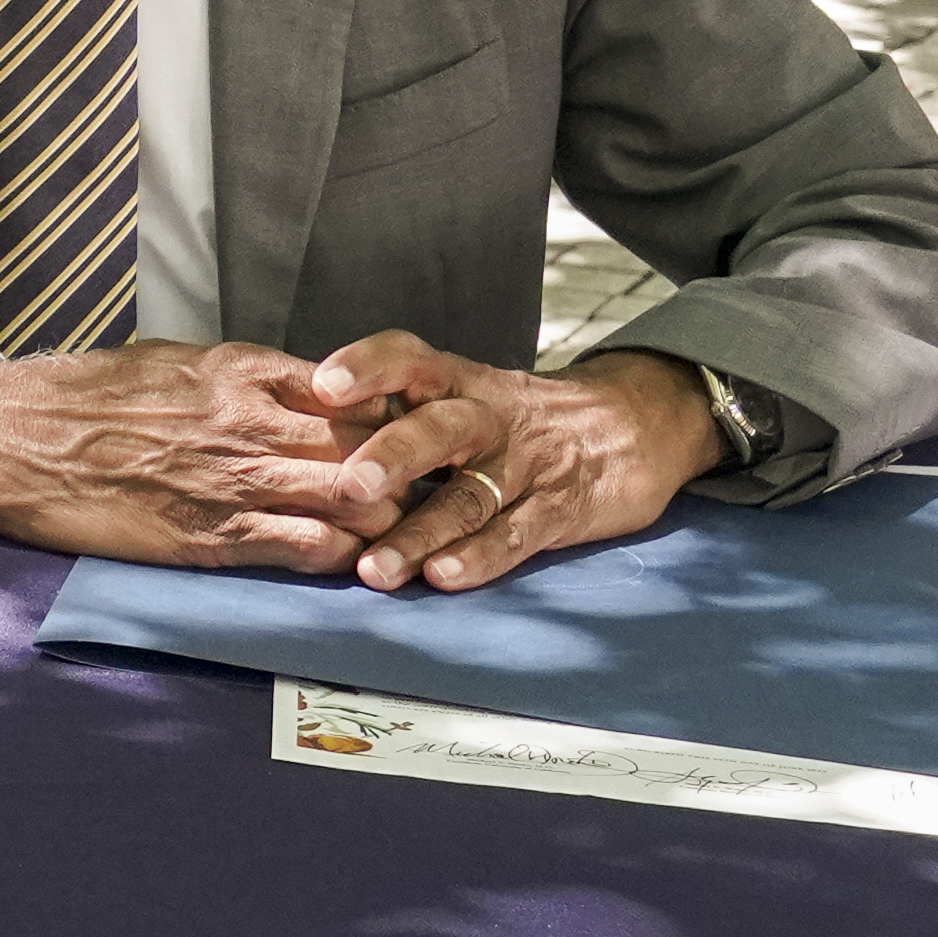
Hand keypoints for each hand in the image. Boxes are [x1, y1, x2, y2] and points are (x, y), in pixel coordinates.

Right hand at [0, 335, 397, 572]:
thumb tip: (300, 391)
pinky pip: (309, 550)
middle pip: (371, 448)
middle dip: (405, 473)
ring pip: (356, 501)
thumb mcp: (175, 360)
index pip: (358, 391)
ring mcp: (235, 482)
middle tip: (418, 492)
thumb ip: (244, 376)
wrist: (16, 439)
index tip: (403, 437)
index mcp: (244, 371)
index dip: (391, 417)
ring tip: (394, 533)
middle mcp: (252, 422)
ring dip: (383, 520)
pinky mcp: (214, 538)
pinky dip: (341, 558)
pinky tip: (349, 561)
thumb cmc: (90, 396)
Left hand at [324, 336, 714, 592]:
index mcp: (459, 382)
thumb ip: (399, 409)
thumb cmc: (520, 416)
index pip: (412, 359)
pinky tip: (443, 577)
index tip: (322, 385)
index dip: (369, 367)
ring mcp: (527, 465)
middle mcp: (489, 417)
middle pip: (440, 428)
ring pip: (469, 497)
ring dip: (420, 535)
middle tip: (347, 486)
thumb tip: (303, 429)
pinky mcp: (559, 510)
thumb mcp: (466, 393)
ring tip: (375, 570)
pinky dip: (479, 558)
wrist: (634, 424)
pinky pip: (516, 534)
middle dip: (393, 457)